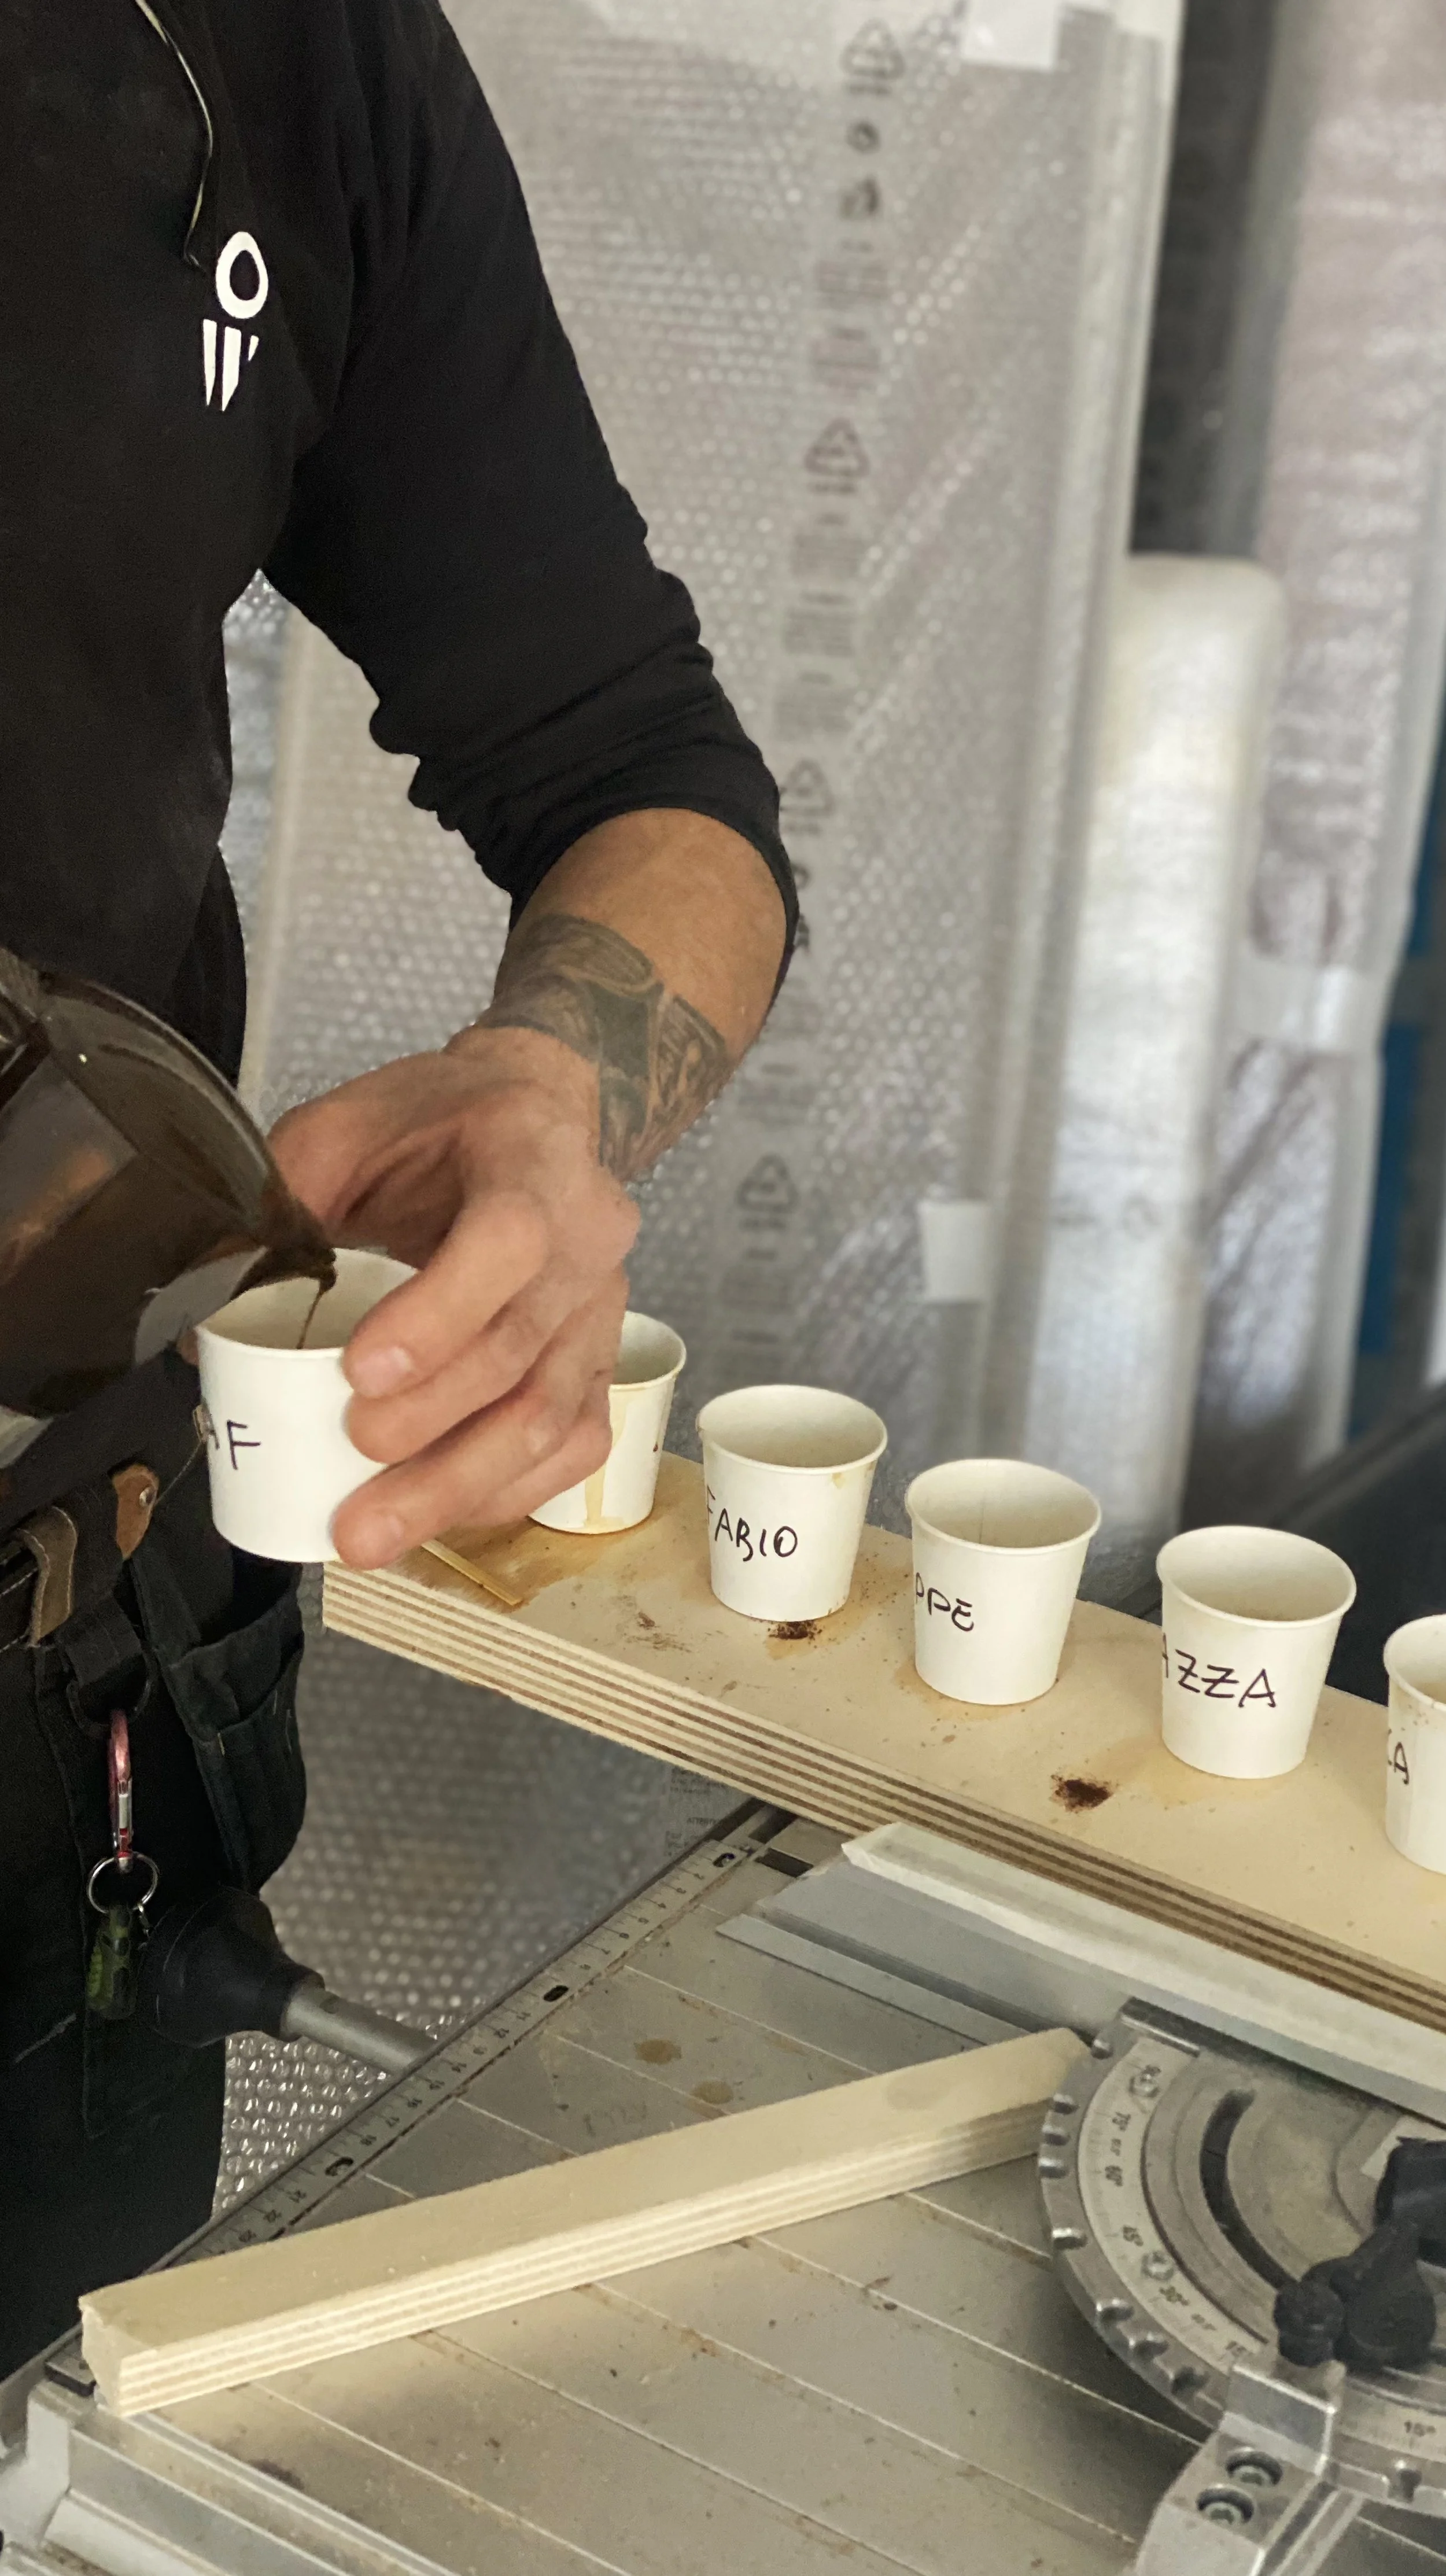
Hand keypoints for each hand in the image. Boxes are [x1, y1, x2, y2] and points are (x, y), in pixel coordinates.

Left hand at [268, 1026, 637, 1567]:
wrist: (532, 1115)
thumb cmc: (435, 1123)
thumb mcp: (345, 1127)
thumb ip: (281, 1199)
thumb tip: (200, 1312)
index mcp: (530, 1157)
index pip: (510, 1240)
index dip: (440, 1314)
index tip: (359, 1372)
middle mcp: (588, 1239)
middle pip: (523, 1350)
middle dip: (430, 1427)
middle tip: (347, 1463)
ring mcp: (603, 1309)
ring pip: (551, 1417)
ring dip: (458, 1487)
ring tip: (372, 1534)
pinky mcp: (603, 1363)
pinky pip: (573, 1448)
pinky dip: (504, 1493)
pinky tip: (438, 1516)